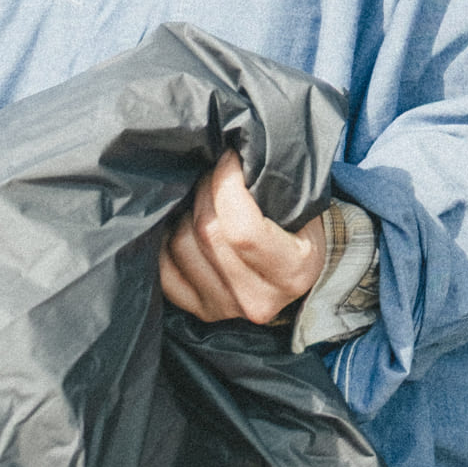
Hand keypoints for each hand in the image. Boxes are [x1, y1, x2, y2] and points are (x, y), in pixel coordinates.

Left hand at [159, 151, 327, 324]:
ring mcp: (226, 309)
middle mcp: (258, 299)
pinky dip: (168, 240)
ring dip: (185, 213)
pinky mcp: (201, 312)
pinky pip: (164, 269)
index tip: (228, 159)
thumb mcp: (303, 206)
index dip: (225, 185)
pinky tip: (185, 224)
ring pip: (181, 246)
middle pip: (207, 234)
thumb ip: (272, 186)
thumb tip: (228, 154)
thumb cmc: (300, 227)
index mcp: (292, 272)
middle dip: (205, 190)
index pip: (242, 230)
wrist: (300, 271)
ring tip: (202, 199)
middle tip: (214, 173)